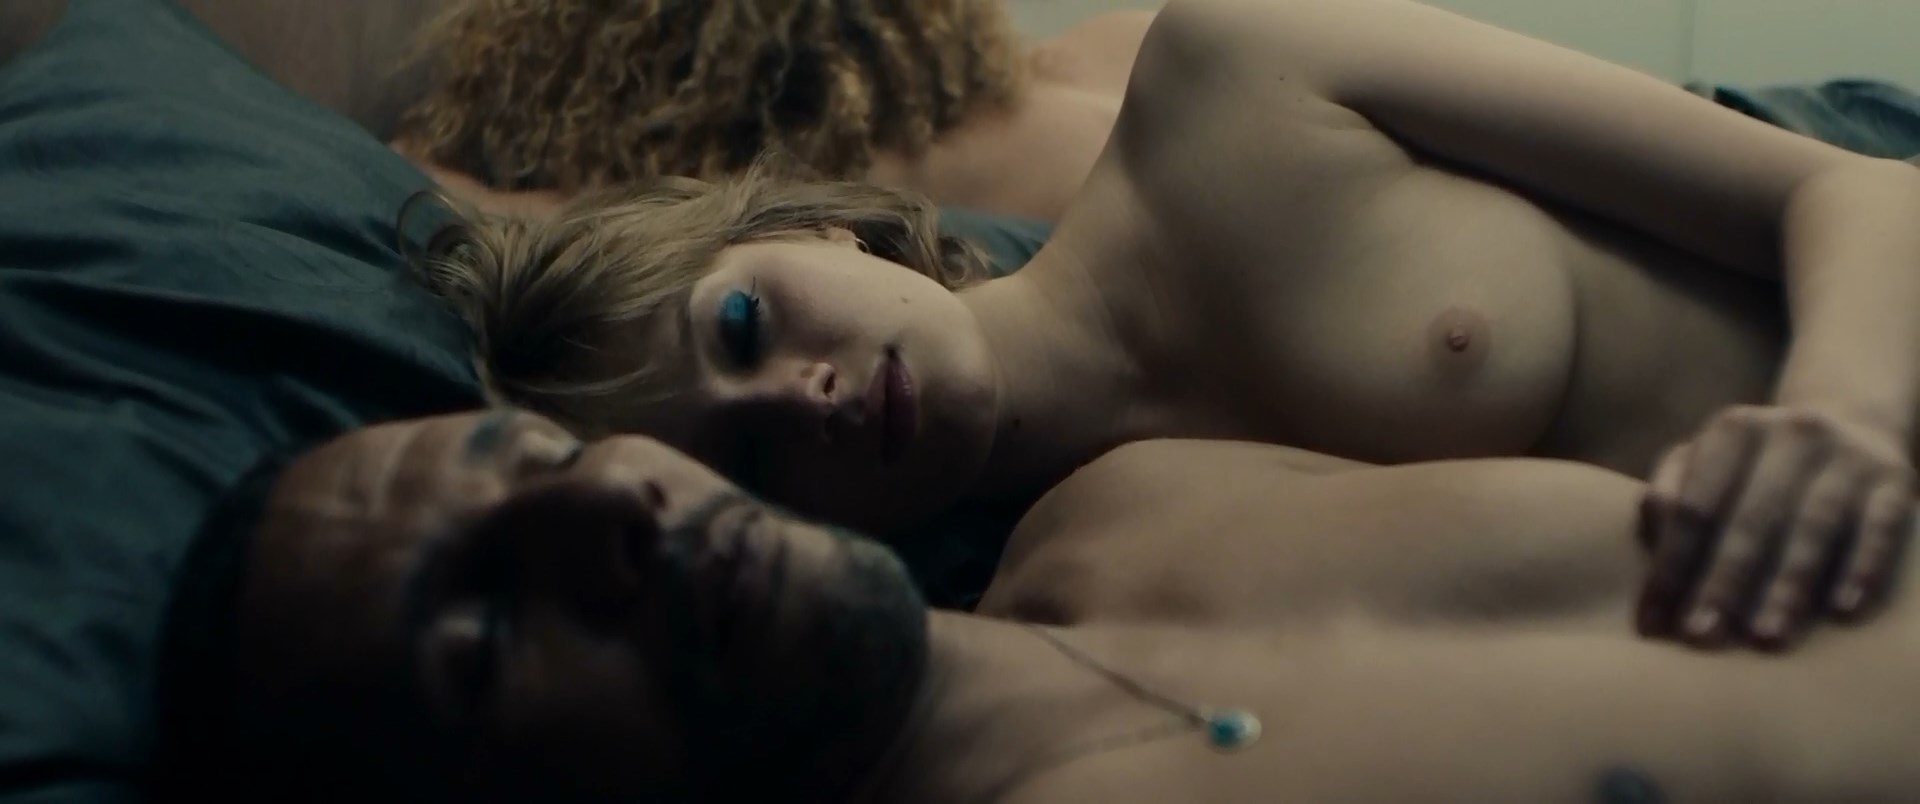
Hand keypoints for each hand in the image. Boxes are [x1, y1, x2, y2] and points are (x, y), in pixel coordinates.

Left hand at [1637, 405, 1915, 650]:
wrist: (1851, 426)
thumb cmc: (1753, 470)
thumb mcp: (1704, 465)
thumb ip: (1669, 499)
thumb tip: (1653, 549)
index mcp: (1731, 431)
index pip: (1693, 508)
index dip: (1670, 569)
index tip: (1652, 626)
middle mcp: (1789, 433)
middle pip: (1750, 518)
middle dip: (1723, 583)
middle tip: (1702, 639)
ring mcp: (1846, 454)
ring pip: (1814, 525)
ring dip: (1789, 585)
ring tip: (1767, 638)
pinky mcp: (1895, 477)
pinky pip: (1880, 526)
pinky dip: (1863, 567)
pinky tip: (1844, 610)